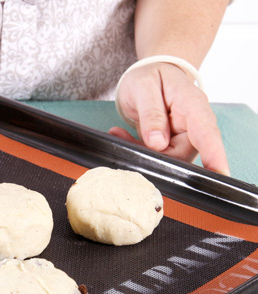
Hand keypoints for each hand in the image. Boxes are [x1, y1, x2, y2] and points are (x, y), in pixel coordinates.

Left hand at [109, 62, 229, 175]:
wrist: (148, 75)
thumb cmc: (150, 76)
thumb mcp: (144, 87)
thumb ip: (151, 114)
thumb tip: (157, 143)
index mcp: (193, 105)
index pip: (207, 134)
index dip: (214, 156)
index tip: (218, 173)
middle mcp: (193, 124)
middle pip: (182, 155)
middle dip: (153, 155)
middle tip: (124, 138)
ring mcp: (182, 136)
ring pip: (167, 158)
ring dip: (141, 151)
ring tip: (119, 133)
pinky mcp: (170, 144)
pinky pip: (156, 155)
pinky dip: (137, 149)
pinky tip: (121, 135)